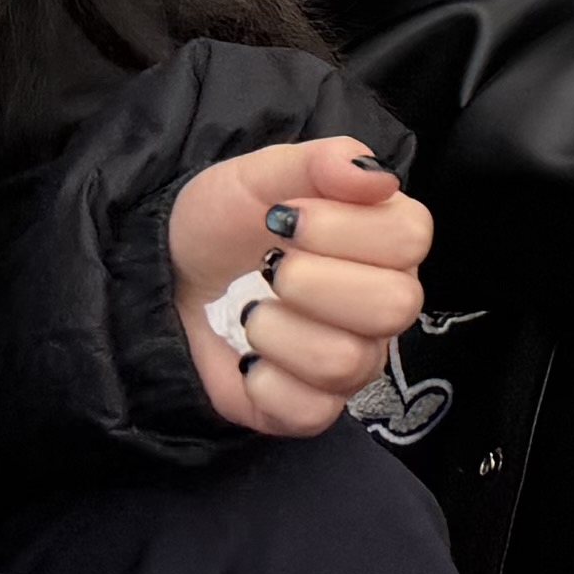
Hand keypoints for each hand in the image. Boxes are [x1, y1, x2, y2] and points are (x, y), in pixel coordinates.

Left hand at [168, 141, 429, 435]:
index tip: (286, 219)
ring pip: (348, 361)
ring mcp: (354, 361)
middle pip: (396, 306)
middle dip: (314, 283)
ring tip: (250, 313)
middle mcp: (382, 303)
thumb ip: (320, 162)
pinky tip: (247, 358)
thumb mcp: (259, 174)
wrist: (162, 280)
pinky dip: (264, 382)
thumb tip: (376, 178)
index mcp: (385, 240)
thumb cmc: (221, 225)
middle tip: (270, 268)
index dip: (346, 228)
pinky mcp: (313, 409)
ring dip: (278, 331)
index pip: (411, 238)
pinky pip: (312, 411)